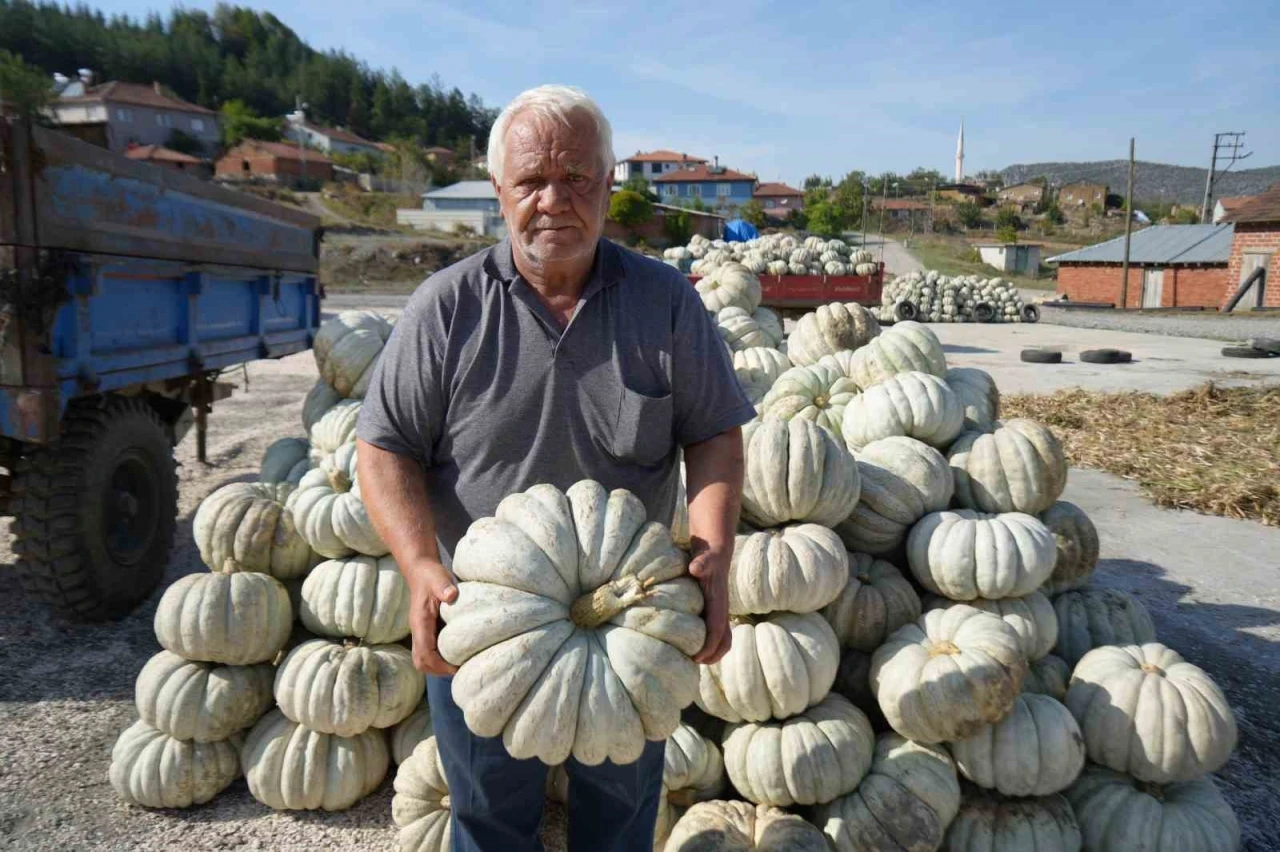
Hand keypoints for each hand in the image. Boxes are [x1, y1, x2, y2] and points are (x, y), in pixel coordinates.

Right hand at [405, 557, 459, 675]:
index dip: (439, 664)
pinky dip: (439, 658)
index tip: (456, 667)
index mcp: (420, 622)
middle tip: (459, 670)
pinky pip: (429, 651)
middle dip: (438, 670)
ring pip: (422, 659)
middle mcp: (418, 630)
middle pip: (420, 661)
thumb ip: (443, 586)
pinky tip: (457, 654)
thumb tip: (451, 595)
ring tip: (458, 665)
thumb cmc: (431, 575)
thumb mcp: (438, 577)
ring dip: (438, 666)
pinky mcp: (426, 630)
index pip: (424, 652)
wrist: (421, 570)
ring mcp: (421, 631)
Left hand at [688, 548, 732, 663]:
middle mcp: (722, 611)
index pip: (717, 631)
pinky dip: (708, 644)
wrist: (717, 552)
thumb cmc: (708, 557)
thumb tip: (695, 568)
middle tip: (693, 663)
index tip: (696, 658)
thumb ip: (702, 563)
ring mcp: (720, 612)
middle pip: (725, 641)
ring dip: (711, 653)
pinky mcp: (714, 612)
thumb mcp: (704, 558)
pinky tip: (692, 646)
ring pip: (723, 640)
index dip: (708, 646)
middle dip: (712, 655)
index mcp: (720, 604)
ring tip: (692, 659)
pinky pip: (716, 634)